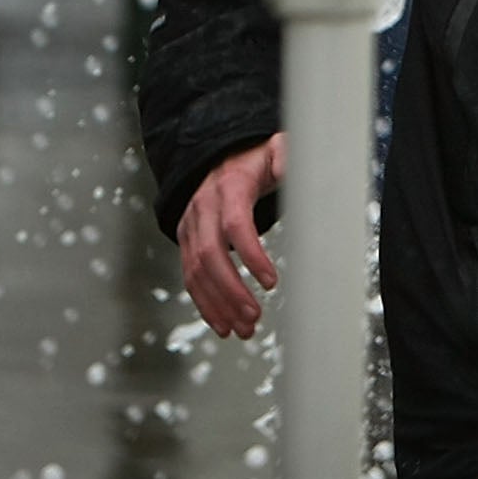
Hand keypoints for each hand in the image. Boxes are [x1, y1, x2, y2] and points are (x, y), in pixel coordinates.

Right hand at [179, 132, 283, 337]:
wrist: (218, 157)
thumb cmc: (255, 158)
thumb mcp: (274, 149)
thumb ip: (286, 156)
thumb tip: (291, 169)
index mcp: (228, 188)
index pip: (235, 225)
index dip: (251, 254)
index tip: (271, 282)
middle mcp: (202, 210)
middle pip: (209, 256)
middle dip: (231, 291)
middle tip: (254, 317)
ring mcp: (190, 228)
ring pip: (196, 273)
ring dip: (218, 305)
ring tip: (243, 329)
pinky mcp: (186, 244)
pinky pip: (191, 278)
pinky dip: (205, 304)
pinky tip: (223, 324)